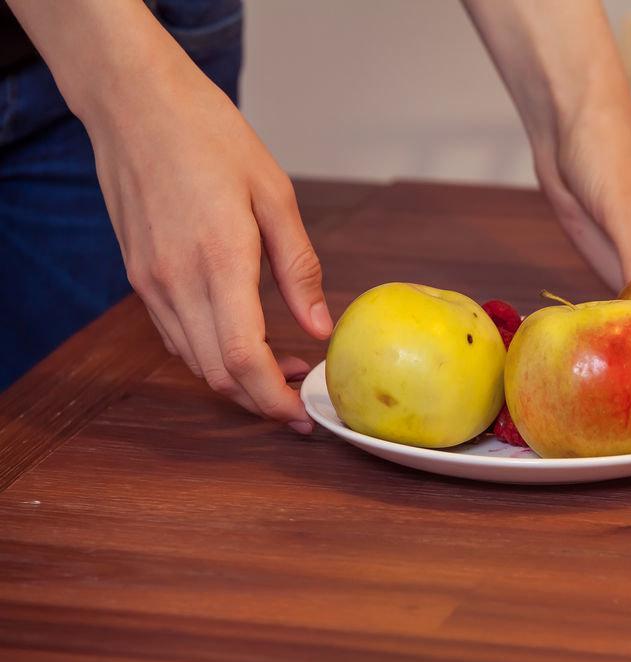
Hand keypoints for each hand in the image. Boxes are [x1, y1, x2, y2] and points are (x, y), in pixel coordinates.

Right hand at [86, 58, 330, 431]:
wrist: (134, 102)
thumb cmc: (209, 135)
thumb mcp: (274, 194)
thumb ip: (298, 268)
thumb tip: (318, 327)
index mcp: (219, 260)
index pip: (244, 359)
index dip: (275, 400)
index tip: (303, 413)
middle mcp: (176, 281)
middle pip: (217, 374)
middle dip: (261, 399)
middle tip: (301, 394)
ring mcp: (150, 282)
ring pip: (193, 361)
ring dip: (236, 379)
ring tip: (279, 367)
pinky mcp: (138, 275)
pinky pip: (175, 336)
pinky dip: (210, 353)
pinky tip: (241, 338)